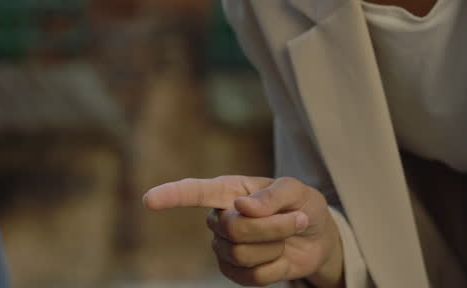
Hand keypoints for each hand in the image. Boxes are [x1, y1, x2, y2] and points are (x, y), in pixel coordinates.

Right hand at [143, 175, 343, 286]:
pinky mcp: (235, 271)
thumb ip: (272, 196)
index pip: (195, 192)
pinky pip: (253, 276)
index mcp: (230, 190)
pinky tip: (280, 256)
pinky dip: (276, 267)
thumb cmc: (302, 205)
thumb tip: (241, 207)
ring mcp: (225, 246)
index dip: (172, 195)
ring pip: (243, 253)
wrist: (316, 238)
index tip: (149, 200)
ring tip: (288, 235)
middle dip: (271, 227)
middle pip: (232, 229)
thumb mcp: (298, 191)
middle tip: (296, 219)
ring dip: (276, 245)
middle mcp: (221, 218)